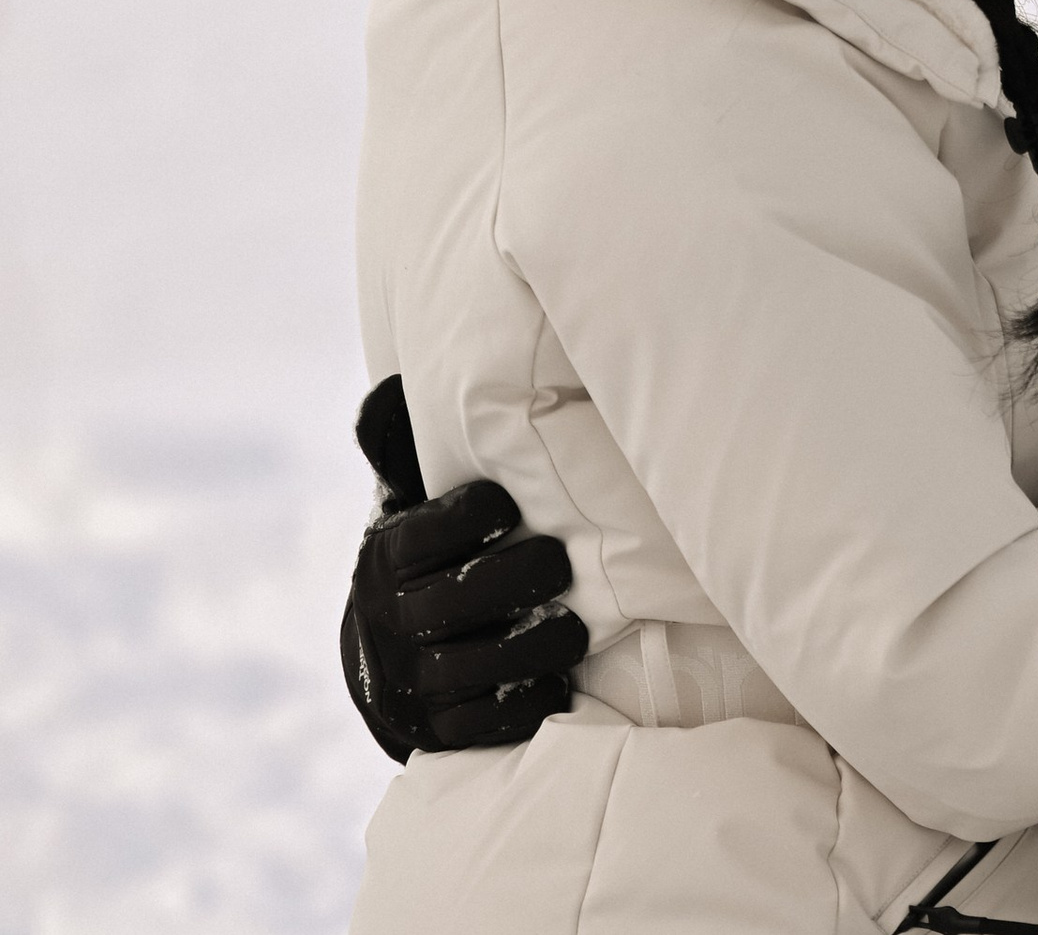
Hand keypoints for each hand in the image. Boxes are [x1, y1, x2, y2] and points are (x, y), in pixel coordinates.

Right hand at [342, 377, 587, 760]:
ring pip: (476, 667)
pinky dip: (527, 702)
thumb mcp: (410, 504)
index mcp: (386, 560)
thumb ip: (407, 450)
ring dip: (534, 644)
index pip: (422, 537)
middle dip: (515, 578)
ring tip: (572, 626)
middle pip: (453, 601)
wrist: (392, 661)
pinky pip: (486, 723)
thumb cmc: (427, 560)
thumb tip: (393, 385)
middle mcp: (391, 622)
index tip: (507, 504)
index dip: (468, 517)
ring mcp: (415, 680)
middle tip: (558, 561)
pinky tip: (557, 678)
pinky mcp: (441, 729)